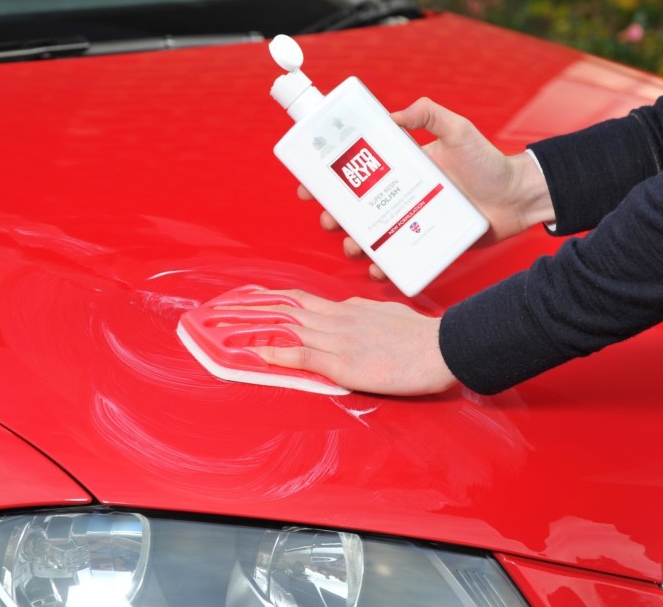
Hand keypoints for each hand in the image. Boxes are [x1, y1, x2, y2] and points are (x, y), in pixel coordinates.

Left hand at [245, 289, 457, 395]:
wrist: (443, 346)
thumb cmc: (421, 335)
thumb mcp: (386, 315)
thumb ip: (363, 314)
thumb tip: (349, 313)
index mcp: (346, 310)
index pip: (297, 300)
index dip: (268, 299)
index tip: (246, 298)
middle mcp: (337, 320)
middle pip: (282, 310)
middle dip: (248, 310)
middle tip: (219, 309)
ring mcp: (339, 340)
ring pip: (287, 328)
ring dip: (253, 328)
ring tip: (224, 327)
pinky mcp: (346, 363)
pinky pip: (305, 355)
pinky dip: (279, 353)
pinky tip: (258, 353)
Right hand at [301, 97, 555, 279]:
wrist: (519, 197)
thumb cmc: (490, 162)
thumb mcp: (458, 130)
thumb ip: (429, 114)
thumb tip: (393, 115)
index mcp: (405, 168)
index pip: (360, 171)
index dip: (332, 178)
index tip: (310, 184)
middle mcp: (405, 195)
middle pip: (359, 207)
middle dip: (336, 214)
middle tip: (328, 217)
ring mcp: (415, 221)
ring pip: (374, 235)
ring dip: (356, 242)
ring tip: (352, 245)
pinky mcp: (429, 244)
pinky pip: (401, 258)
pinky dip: (385, 266)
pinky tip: (378, 268)